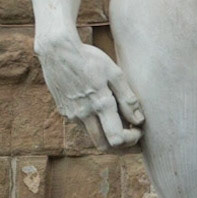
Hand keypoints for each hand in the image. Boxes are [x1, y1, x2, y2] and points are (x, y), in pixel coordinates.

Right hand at [37, 33, 143, 149]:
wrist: (57, 51)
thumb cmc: (89, 59)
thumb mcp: (114, 73)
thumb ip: (127, 98)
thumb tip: (139, 120)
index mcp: (100, 104)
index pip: (116, 139)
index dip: (131, 140)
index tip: (138, 129)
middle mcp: (84, 114)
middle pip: (104, 146)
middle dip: (121, 147)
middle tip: (133, 137)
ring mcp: (72, 115)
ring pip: (93, 138)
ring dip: (108, 137)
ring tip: (121, 124)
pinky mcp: (65, 112)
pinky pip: (84, 127)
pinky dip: (96, 127)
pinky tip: (103, 114)